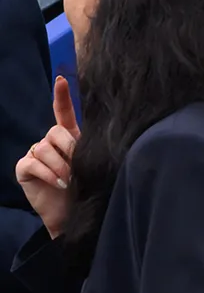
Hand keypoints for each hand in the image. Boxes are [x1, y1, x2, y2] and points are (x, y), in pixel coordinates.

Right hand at [15, 78, 79, 237]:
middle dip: (69, 148)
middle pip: (56, 132)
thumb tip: (91, 139)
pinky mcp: (24, 168)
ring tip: (69, 180)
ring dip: (60, 165)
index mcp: (68, 137)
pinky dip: (47, 173)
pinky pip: (33, 163)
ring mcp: (35, 154)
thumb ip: (88, 149)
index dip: (62, 96)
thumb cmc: (86, 188)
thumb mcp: (91, 165)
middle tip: (78, 166)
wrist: (73, 214)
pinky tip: (58, 183)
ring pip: (44, 148)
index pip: (63, 112)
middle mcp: (50, 142)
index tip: (61, 79)